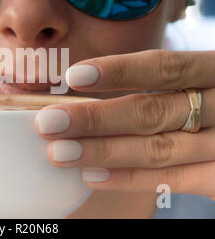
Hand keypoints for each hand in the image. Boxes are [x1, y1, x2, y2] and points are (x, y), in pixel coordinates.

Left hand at [35, 50, 214, 199]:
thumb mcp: (209, 80)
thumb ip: (172, 83)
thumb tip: (97, 90)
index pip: (166, 67)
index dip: (118, 71)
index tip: (73, 77)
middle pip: (153, 110)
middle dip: (95, 118)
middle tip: (48, 123)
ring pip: (160, 148)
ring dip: (104, 151)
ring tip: (60, 152)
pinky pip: (177, 180)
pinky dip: (133, 179)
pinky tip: (93, 176)